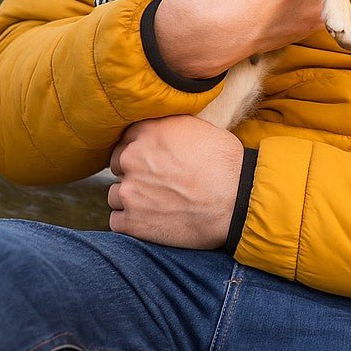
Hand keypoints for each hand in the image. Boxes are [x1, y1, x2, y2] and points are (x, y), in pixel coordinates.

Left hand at [107, 116, 242, 248]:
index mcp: (149, 131)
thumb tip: (162, 133)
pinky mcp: (132, 222)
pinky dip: (129, 221)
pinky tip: (150, 219)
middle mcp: (133, 158)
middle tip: (154, 180)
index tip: (151, 157)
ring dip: (130, 198)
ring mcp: (129, 191)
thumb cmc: (225, 162)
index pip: (127, 137)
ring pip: (115, 194)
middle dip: (132, 171)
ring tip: (155, 202)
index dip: (140, 148)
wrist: (235, 198)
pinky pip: (116, 220)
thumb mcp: (199, 128)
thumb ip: (169, 128)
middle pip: (116, 163)